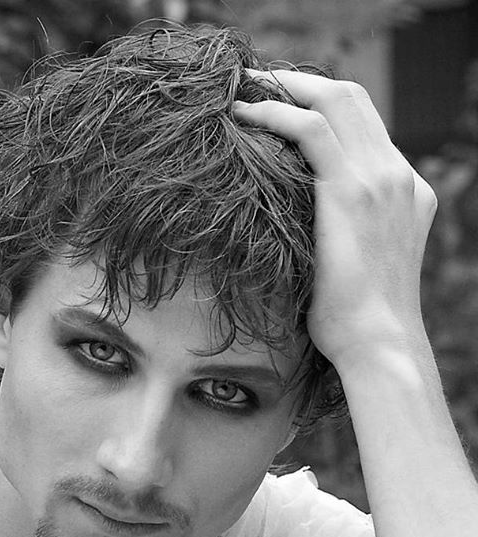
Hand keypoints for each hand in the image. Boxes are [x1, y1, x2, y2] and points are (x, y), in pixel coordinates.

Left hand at [232, 70, 437, 366]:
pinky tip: (246, 114)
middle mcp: (398, 173)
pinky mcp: (351, 190)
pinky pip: (311, 129)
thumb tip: (293, 224)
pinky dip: (276, 112)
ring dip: (285, 87)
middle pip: (353, 99)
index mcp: (403, 188)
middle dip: (302, 83)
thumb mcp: (355, 261)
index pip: (364, 126)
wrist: (377, 341)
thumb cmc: (355, 315)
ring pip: (335, 101)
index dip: (321, 106)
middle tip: (258, 83)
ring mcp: (380, 177)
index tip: (281, 106)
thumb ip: (339, 228)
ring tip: (245, 89)